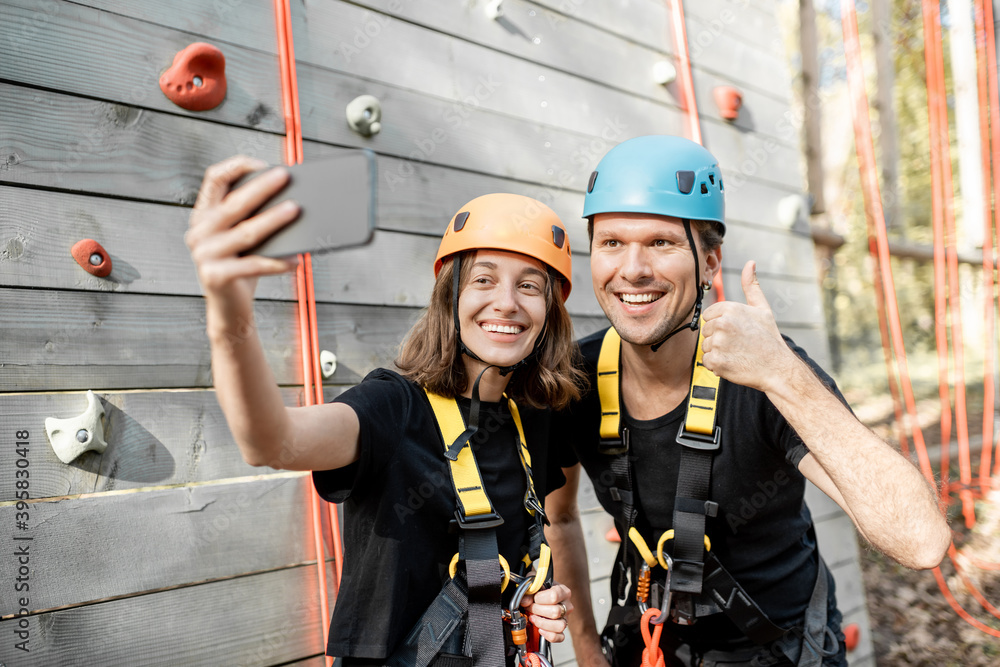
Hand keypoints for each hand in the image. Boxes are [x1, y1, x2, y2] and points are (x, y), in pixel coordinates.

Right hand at [185, 155, 299, 303]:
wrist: (230, 308)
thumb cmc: (242, 267)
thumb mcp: (242, 238)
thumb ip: (253, 217)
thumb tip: (290, 196)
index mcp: (203, 216)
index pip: (214, 178)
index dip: (237, 167)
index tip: (262, 163)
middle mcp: (199, 232)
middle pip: (234, 204)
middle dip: (262, 187)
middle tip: (285, 176)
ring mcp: (204, 255)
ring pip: (246, 232)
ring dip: (273, 219)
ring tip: (295, 210)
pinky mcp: (216, 276)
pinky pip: (254, 265)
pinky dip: (278, 261)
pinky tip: (297, 258)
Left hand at [519, 583, 571, 642]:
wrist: (540, 599)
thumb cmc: (539, 591)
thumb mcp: (534, 586)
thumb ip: (529, 592)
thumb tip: (525, 601)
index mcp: (563, 591)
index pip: (554, 596)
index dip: (540, 598)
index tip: (534, 598)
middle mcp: (567, 605)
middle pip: (555, 612)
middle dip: (538, 611)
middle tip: (530, 608)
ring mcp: (565, 619)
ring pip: (560, 626)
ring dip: (542, 623)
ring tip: (533, 618)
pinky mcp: (562, 630)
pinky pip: (559, 637)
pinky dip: (549, 635)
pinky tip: (540, 629)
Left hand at [700, 261, 795, 391]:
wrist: (777, 368)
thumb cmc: (769, 338)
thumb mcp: (762, 308)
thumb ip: (751, 285)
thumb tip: (750, 263)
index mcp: (730, 308)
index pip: (709, 316)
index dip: (720, 325)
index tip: (735, 331)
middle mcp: (722, 324)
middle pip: (706, 331)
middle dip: (718, 338)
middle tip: (738, 344)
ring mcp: (719, 343)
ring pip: (705, 347)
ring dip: (717, 352)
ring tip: (737, 353)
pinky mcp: (717, 361)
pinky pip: (706, 362)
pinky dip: (717, 365)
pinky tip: (733, 363)